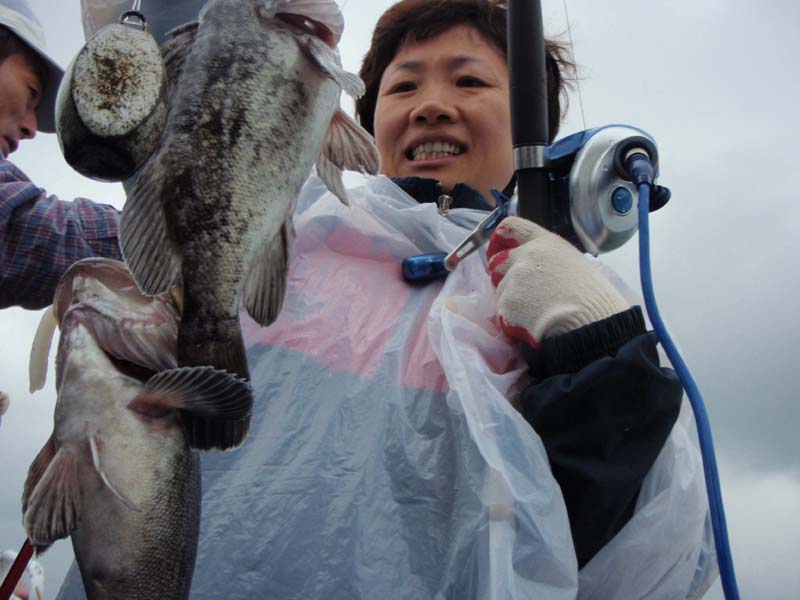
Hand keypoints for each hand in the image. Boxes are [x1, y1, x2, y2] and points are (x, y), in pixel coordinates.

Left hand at [487, 217, 628, 346]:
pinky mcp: (507, 303)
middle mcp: (526, 256)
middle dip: (502, 276)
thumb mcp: (574, 263)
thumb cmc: (592, 297)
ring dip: (511, 301)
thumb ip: (548, 259)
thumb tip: (537, 271)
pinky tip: (533, 325)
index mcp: (545, 242)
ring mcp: (514, 278)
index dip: (500, 240)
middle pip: (497, 261)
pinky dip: (513, 321)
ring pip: (500, 289)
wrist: (589, 323)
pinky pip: (503, 312)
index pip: (511, 227)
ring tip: (535, 313)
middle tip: (519, 292)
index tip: (498, 251)